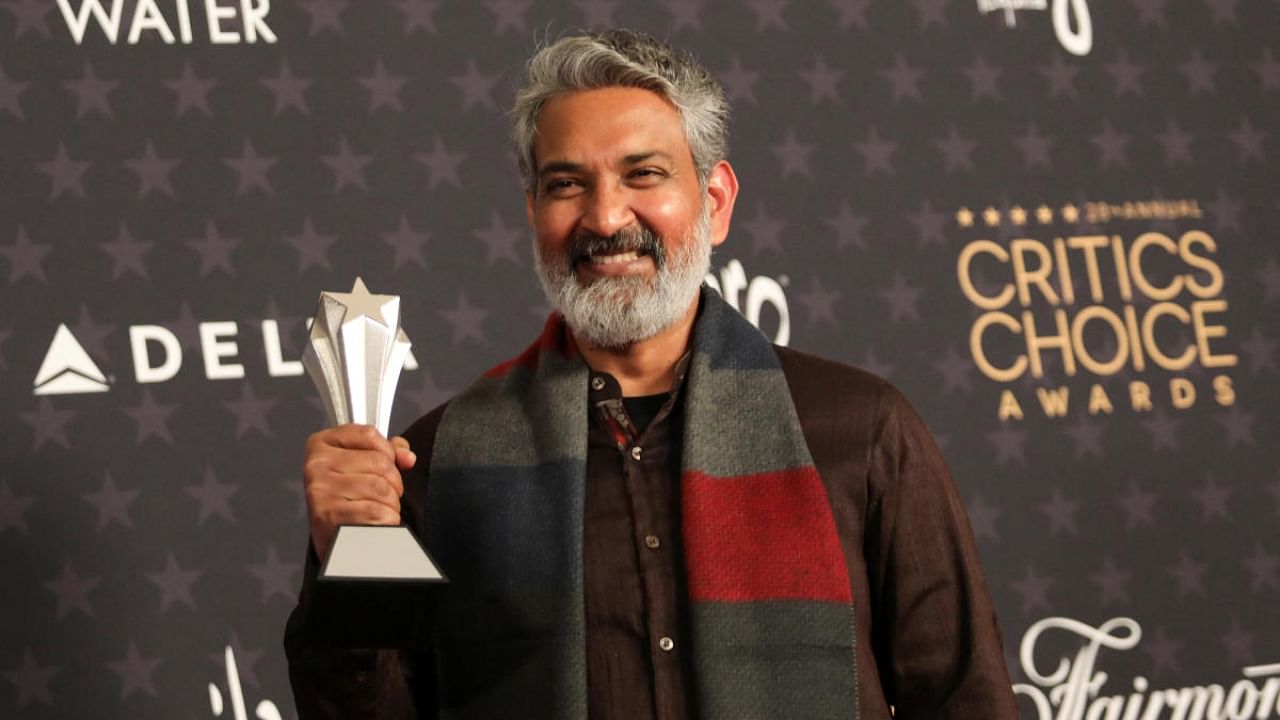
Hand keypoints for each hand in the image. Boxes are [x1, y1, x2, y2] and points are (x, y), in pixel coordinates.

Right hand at [302, 424, 416, 558]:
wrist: (332, 539)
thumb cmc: (346, 500)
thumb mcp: (358, 466)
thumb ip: (385, 451)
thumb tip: (407, 457)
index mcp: (321, 445)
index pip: (368, 434)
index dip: (387, 450)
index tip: (387, 462)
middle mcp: (317, 466)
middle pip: (380, 462)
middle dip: (393, 481)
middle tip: (384, 493)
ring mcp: (322, 491)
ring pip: (382, 488)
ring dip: (391, 502)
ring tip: (378, 508)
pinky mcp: (331, 516)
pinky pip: (377, 511)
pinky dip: (386, 519)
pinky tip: (375, 522)